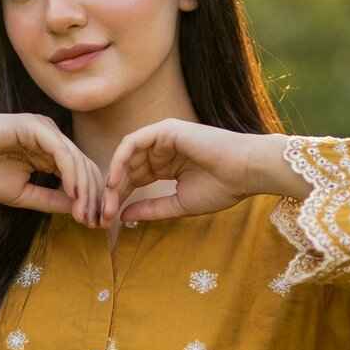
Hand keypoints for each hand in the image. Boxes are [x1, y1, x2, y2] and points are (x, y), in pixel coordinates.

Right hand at [0, 112, 104, 225]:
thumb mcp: (23, 194)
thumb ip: (51, 199)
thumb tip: (79, 210)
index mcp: (49, 152)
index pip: (80, 174)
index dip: (90, 199)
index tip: (94, 224)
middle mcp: (52, 138)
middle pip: (85, 167)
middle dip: (94, 197)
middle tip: (97, 222)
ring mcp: (45, 129)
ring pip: (77, 160)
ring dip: (85, 190)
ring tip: (86, 214)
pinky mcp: (35, 126)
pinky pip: (62, 152)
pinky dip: (71, 173)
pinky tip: (74, 194)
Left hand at [100, 118, 258, 225]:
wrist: (245, 172)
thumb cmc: (221, 188)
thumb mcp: (178, 204)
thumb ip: (151, 208)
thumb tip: (122, 216)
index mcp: (167, 166)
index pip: (135, 180)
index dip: (121, 199)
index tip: (110, 220)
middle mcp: (162, 150)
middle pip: (127, 169)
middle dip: (114, 192)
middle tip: (103, 214)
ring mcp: (162, 138)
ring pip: (126, 156)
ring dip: (114, 179)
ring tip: (108, 201)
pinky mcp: (164, 129)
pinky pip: (132, 143)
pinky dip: (120, 161)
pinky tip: (115, 181)